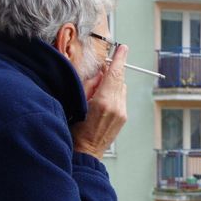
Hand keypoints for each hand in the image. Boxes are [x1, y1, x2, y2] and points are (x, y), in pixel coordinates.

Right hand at [72, 43, 128, 159]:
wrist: (87, 151)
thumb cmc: (77, 129)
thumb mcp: (78, 102)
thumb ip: (90, 85)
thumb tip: (100, 73)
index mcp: (104, 101)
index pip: (115, 74)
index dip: (119, 59)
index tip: (123, 48)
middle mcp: (116, 106)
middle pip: (120, 79)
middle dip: (114, 70)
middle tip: (104, 66)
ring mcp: (122, 113)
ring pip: (122, 88)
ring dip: (113, 83)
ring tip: (99, 88)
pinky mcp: (124, 118)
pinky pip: (121, 98)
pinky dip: (114, 93)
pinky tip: (103, 99)